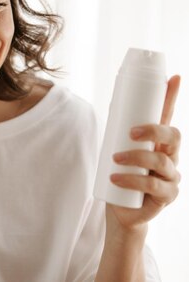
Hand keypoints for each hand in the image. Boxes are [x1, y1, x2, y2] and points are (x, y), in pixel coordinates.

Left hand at [106, 75, 181, 232]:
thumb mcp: (116, 149)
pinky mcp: (167, 196)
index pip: (168, 116)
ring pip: (161, 161)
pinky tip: (116, 178)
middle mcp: (170, 156)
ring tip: (114, 160)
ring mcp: (171, 176)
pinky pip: (153, 186)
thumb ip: (117, 130)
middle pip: (173, 136)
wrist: (122, 210)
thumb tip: (113, 102)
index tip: (174, 78)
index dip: (172, 97)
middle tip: (130, 132)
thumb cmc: (120, 175)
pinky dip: (132, 180)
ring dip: (136, 158)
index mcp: (158, 142)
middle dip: (153, 130)